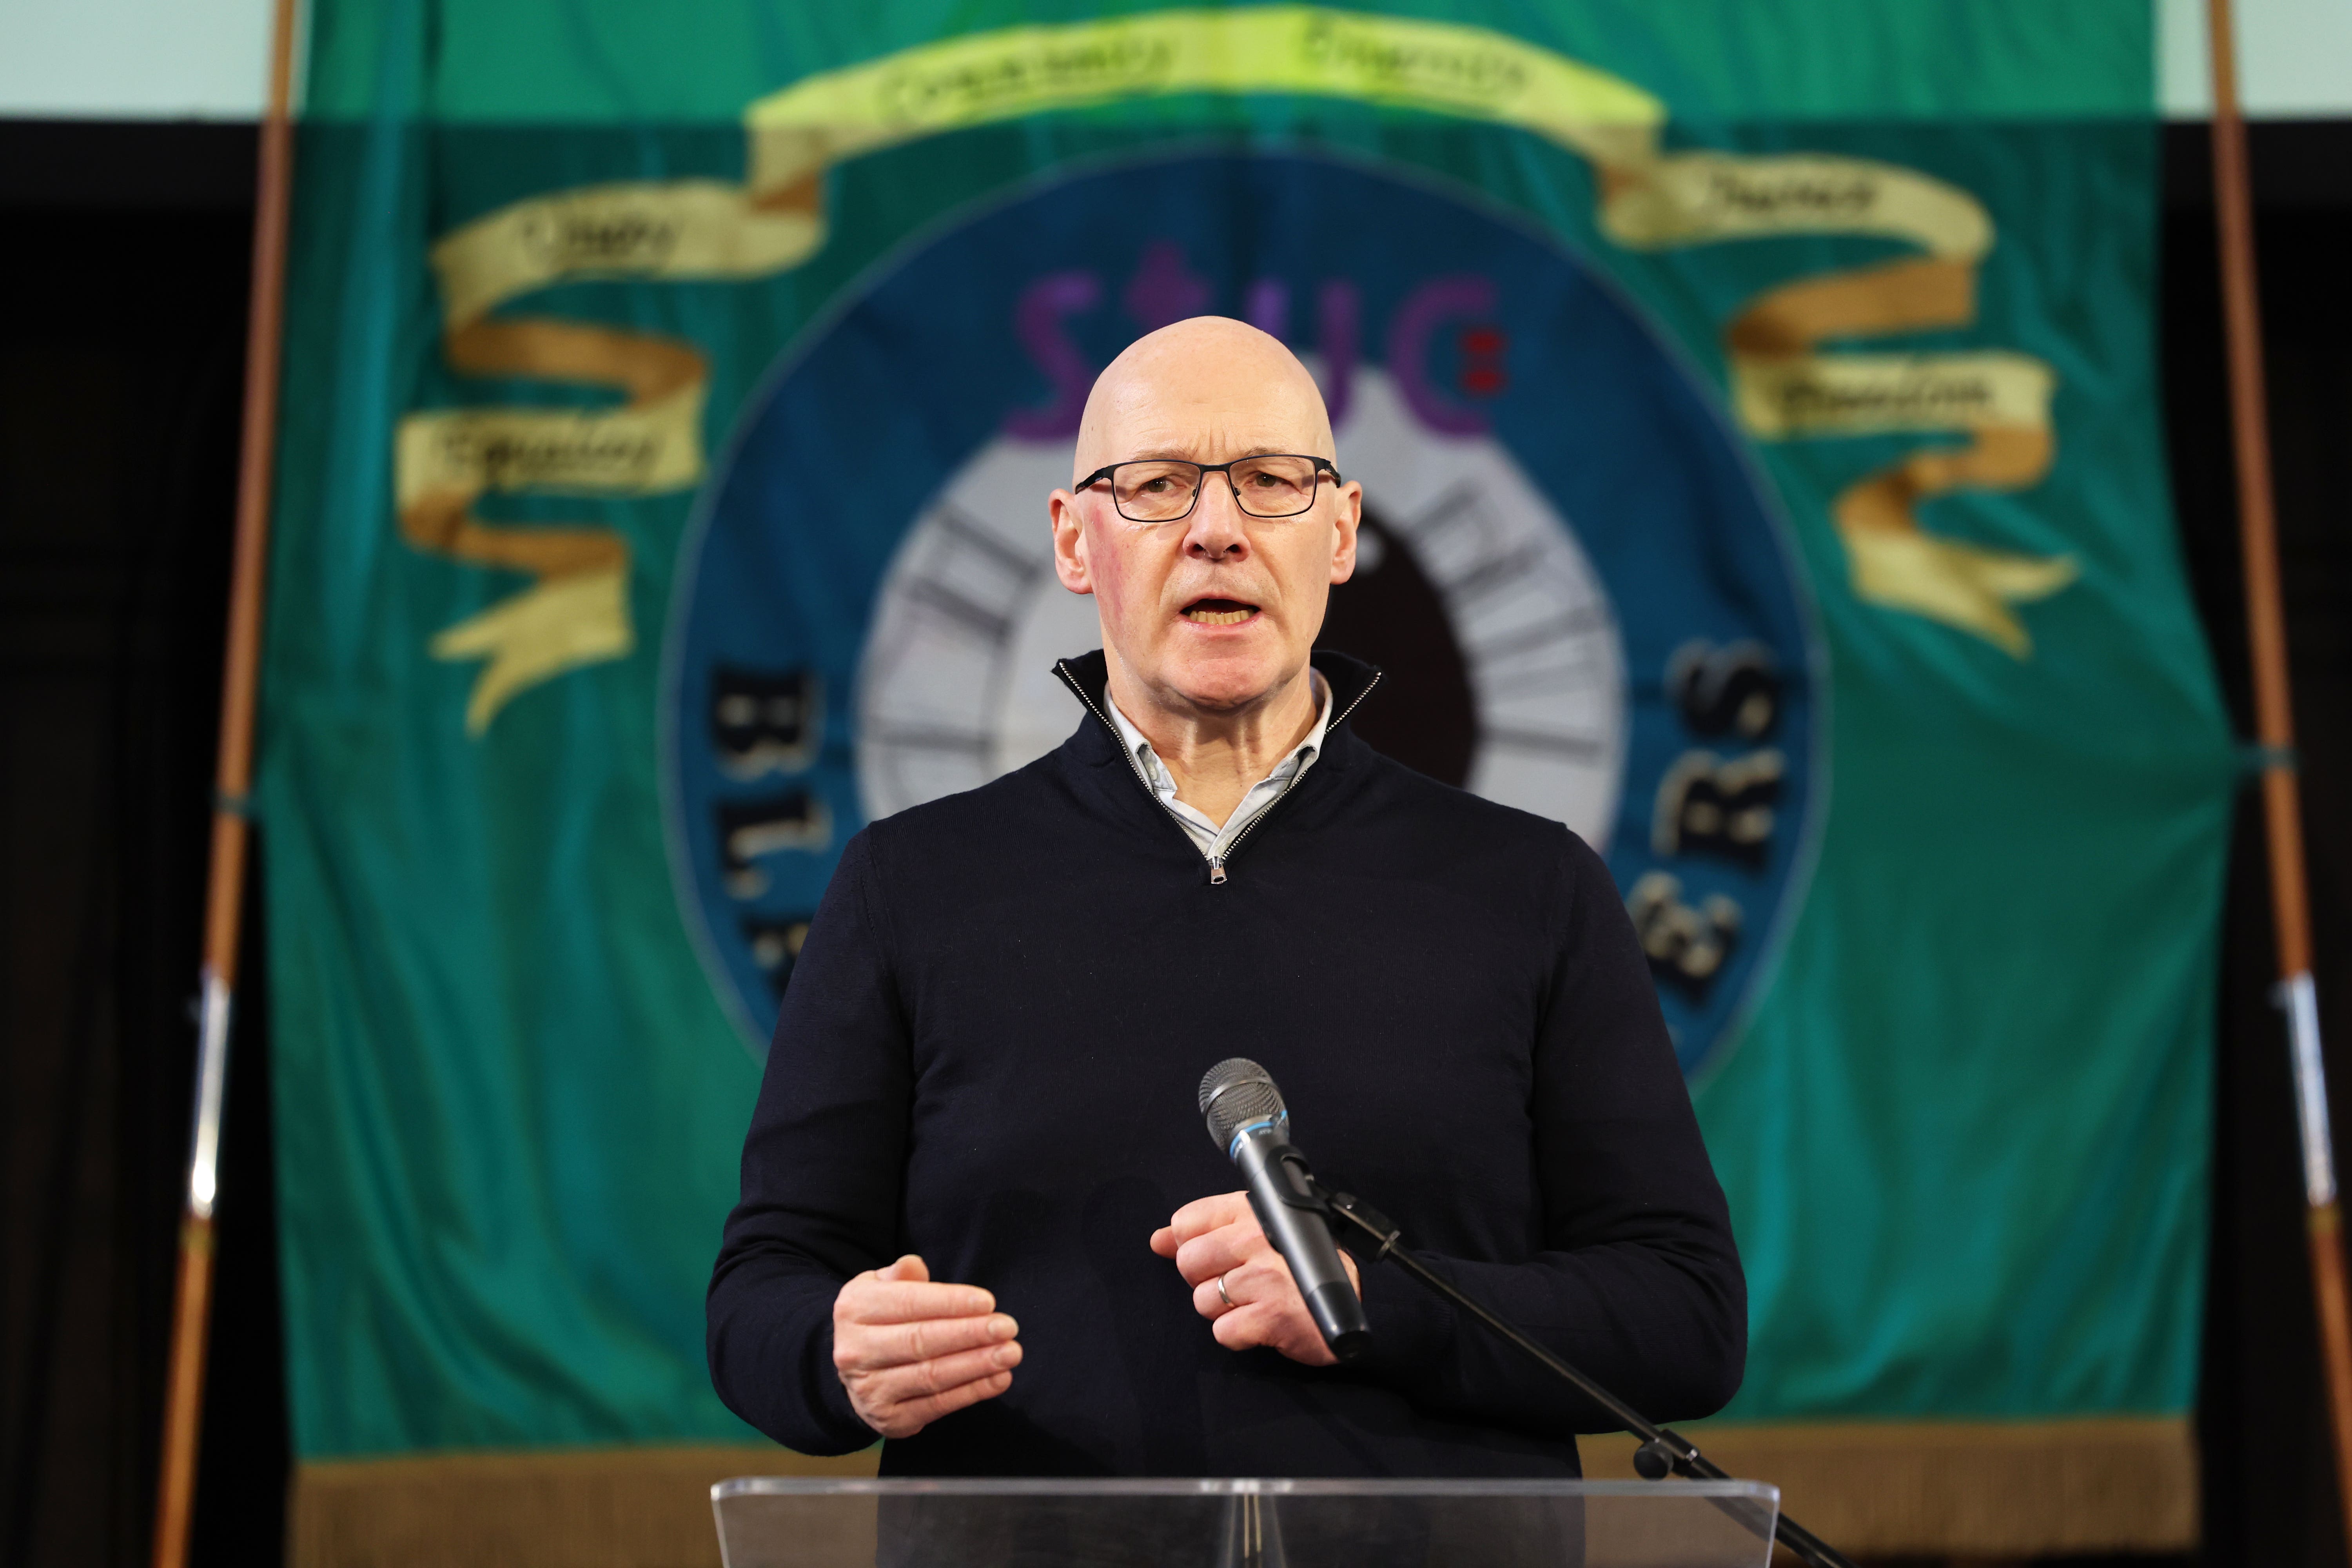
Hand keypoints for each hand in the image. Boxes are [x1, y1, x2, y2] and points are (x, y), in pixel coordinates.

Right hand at [831, 1254, 1020, 1437]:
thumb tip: (913, 1265)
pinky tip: (999, 1379)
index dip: (950, 1303)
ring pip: (930, 1377)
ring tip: (1010, 1353)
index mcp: (854, 1309)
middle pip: (920, 1342)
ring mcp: (869, 1391)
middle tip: (1007, 1328)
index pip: (907, 1303)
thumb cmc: (881, 1319)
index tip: (987, 1302)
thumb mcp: (881, 1288)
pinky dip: (972, 1393)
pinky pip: (937, 1406)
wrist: (856, 1369)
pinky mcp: (889, 1420)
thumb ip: (901, 1276)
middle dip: (969, 1334)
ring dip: (977, 1365)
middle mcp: (854, 1352)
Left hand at [1150, 1191, 1359, 1366]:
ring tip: (1253, 1304)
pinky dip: (1238, 1335)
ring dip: (1223, 1311)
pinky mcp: (1270, 1315)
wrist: (1345, 1308)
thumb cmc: (1296, 1269)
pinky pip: (1223, 1331)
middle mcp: (1255, 1238)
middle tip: (1236, 1286)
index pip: (1185, 1222)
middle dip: (1205, 1281)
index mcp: (1250, 1211)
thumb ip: (1204, 1233)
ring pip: (1202, 1300)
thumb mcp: (1253, 1235)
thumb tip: (1157, 1239)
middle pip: (1187, 1262)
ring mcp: (1264, 1277)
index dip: (1191, 1246)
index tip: (1215, 1258)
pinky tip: (1261, 1324)